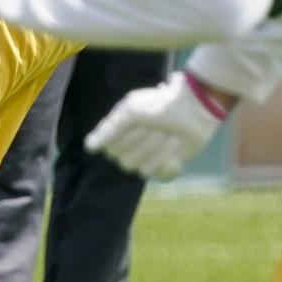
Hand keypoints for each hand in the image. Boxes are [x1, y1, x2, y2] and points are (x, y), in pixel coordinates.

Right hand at [85, 70, 227, 179]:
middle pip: (127, 161)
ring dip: (160, 151)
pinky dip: (169, 166)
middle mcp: (130, 148)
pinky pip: (159, 177)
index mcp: (119, 133)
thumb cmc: (159, 105)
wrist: (193, 109)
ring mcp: (148, 159)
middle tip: (160, 127)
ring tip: (172, 136)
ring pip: (143, 169)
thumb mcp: (130, 110)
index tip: (140, 122)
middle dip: (146, 143)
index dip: (126, 138)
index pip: (111, 150)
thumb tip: (88, 147)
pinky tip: (177, 155)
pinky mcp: (165, 168)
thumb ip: (108, 129)